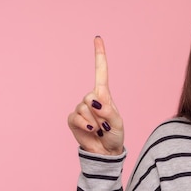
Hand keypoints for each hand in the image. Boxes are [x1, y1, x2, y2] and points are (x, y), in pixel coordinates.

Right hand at [68, 36, 123, 154]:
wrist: (105, 152)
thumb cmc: (114, 135)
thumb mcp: (117, 123)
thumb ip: (108, 111)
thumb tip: (94, 103)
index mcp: (104, 95)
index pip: (101, 72)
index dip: (99, 55)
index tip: (97, 38)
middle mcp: (91, 98)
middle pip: (90, 96)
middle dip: (99, 112)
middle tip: (105, 124)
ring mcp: (81, 108)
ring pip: (84, 109)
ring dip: (94, 121)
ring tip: (99, 129)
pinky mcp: (73, 119)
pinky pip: (76, 117)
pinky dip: (85, 125)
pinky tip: (91, 130)